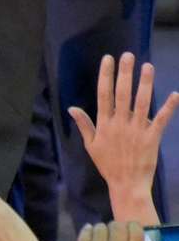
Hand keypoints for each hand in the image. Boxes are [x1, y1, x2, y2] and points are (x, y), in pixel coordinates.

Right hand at [68, 53, 178, 207]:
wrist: (126, 184)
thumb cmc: (108, 165)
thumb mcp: (91, 145)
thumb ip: (83, 125)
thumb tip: (72, 108)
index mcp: (104, 124)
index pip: (104, 94)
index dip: (106, 75)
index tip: (108, 59)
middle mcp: (120, 123)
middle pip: (122, 94)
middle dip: (125, 73)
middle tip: (128, 56)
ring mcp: (137, 130)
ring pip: (142, 102)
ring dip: (145, 83)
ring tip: (147, 66)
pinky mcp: (152, 137)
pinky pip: (161, 119)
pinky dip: (169, 107)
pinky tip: (175, 94)